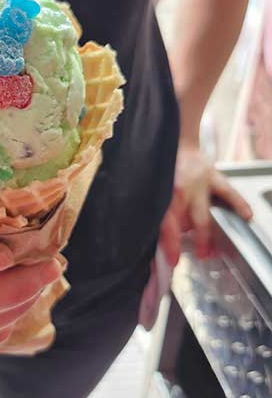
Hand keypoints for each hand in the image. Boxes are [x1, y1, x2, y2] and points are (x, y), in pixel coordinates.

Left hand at [159, 139, 252, 267]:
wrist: (172, 138)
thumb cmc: (159, 165)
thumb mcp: (150, 188)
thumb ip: (154, 209)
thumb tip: (153, 235)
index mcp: (165, 194)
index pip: (168, 226)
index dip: (171, 245)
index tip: (173, 260)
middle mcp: (183, 189)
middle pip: (192, 223)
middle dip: (197, 244)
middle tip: (199, 257)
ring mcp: (200, 183)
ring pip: (207, 214)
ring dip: (209, 235)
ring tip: (212, 251)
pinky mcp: (213, 175)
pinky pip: (228, 192)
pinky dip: (239, 204)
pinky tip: (247, 216)